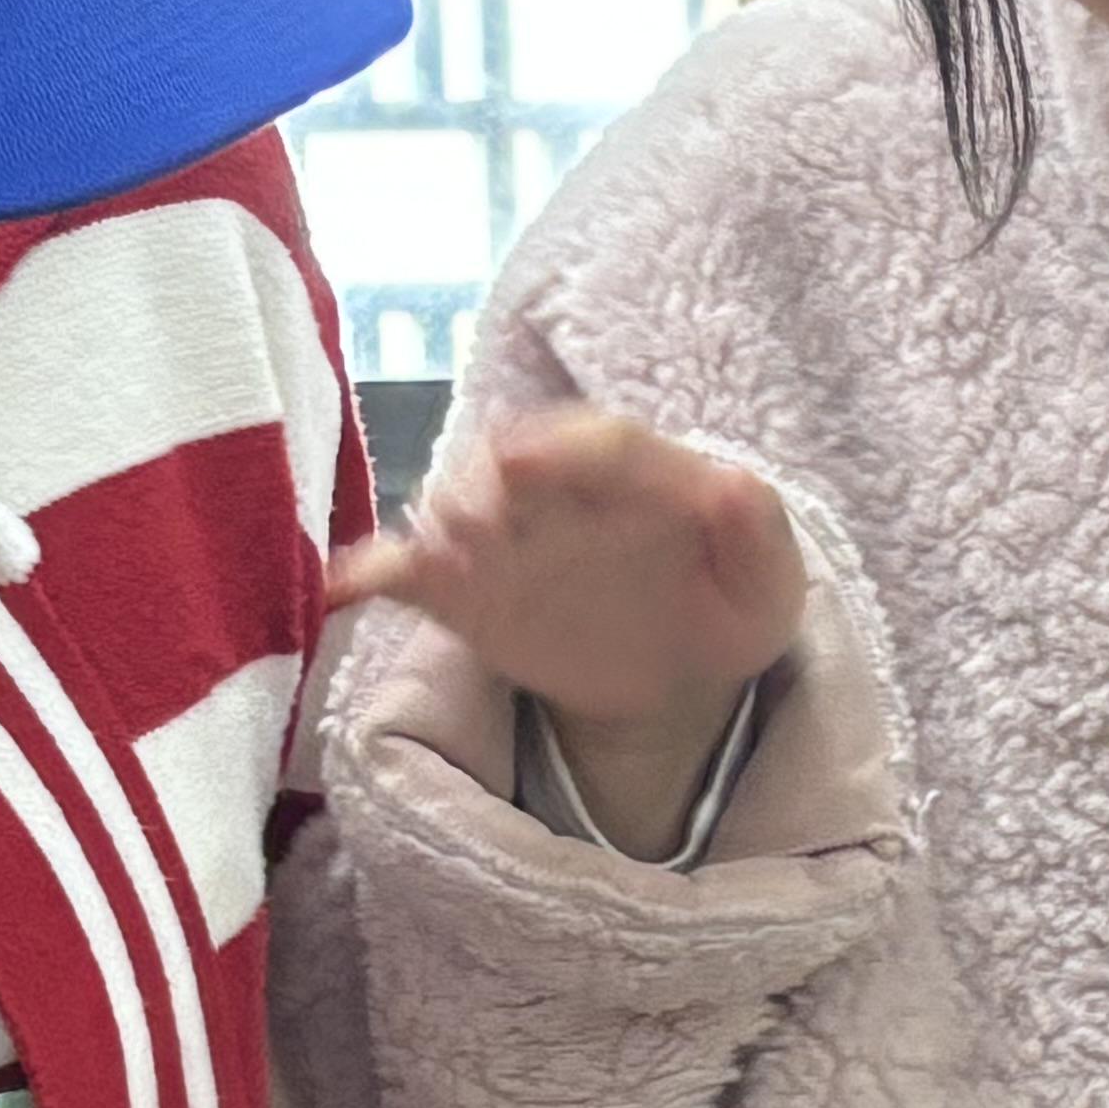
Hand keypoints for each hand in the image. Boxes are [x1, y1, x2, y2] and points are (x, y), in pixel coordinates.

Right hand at [325, 402, 807, 829]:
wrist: (682, 664)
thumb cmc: (727, 603)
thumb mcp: (767, 575)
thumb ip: (755, 527)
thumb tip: (731, 486)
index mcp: (635, 468)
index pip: (599, 443)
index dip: (562, 451)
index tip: (525, 467)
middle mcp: (555, 486)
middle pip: (508, 463)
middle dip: (487, 486)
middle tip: (470, 524)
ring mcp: (503, 534)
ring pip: (454, 507)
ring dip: (437, 526)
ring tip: (438, 557)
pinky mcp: (463, 586)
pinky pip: (406, 569)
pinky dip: (371, 572)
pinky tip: (341, 586)